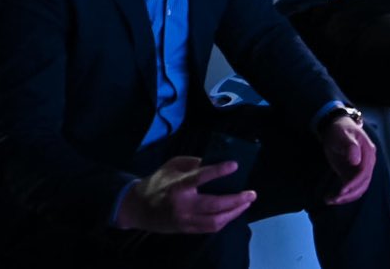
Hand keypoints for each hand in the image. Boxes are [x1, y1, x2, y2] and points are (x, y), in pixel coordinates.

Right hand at [114, 156, 256, 234]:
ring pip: (214, 221)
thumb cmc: (157, 182)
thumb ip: (194, 162)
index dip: (218, 171)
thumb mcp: (173, 165)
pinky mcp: (185, 229)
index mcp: (177, 185)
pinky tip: (233, 212)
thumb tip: (216, 160)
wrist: (137, 208)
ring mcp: (184, 220)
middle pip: (214, 205)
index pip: (200, 177)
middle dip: (236, 200)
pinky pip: (209, 228)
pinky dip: (224, 220)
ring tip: (246, 203)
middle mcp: (182, 205)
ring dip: (234, 213)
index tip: (235, 165)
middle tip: (251, 193)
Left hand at [319, 113, 377, 204]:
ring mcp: (360, 169)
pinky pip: (351, 188)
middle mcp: (367, 163)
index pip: (364, 172)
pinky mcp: (352, 174)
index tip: (342, 190)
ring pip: (358, 189)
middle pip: (363, 184)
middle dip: (349, 194)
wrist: (336, 127)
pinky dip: (342, 195)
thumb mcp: (343, 135)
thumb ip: (350, 146)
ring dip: (346, 198)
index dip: (354, 183)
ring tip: (330, 200)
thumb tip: (356, 160)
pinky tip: (331, 197)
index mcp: (368, 152)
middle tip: (334, 199)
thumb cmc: (340, 129)